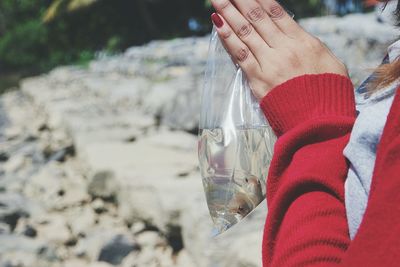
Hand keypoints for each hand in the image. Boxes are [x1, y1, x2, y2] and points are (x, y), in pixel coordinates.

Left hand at [210, 0, 347, 98]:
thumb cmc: (329, 94)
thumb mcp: (331, 64)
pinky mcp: (257, 79)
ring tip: (217, 0)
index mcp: (303, 42)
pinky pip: (240, 54)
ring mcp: (269, 63)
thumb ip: (312, 48)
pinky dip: (228, 38)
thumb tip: (298, 37)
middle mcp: (284, 48)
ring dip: (228, 13)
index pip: (276, 13)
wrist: (320, 122)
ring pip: (245, 32)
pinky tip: (218, 25)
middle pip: (257, 18)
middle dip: (239, 1)